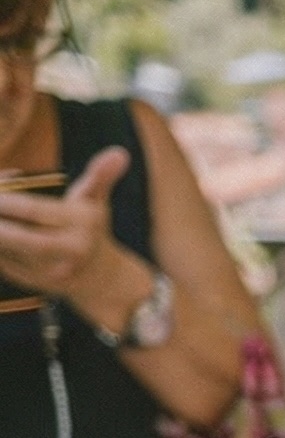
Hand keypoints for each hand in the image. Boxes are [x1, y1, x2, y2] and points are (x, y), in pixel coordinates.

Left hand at [0, 144, 132, 303]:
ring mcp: (52, 272)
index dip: (9, 200)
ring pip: (10, 253)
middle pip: (22, 238)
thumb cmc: (91, 229)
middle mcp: (68, 252)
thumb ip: (100, 176)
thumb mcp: (96, 201)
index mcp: (81, 227)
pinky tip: (0, 230)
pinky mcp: (37, 284)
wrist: (101, 279)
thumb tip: (119, 153)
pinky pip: (6, 265)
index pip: (36, 211)